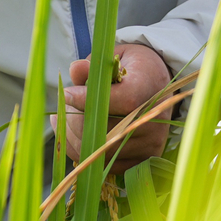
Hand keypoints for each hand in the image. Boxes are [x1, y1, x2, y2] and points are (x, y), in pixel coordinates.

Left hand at [55, 43, 172, 174]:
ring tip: (62, 117)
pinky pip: (102, 163)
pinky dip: (80, 149)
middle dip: (75, 119)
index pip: (122, 100)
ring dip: (73, 136)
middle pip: (106, 130)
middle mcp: (153, 120)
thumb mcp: (115, 57)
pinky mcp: (140, 160)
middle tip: (62, 104)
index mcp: (150, 88)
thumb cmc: (132, 69)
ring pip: (100, 151)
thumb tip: (75, 69)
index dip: (89, 100)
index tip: (65, 93)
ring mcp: (148, 145)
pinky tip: (70, 131)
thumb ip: (94, 66)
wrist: (158, 87)